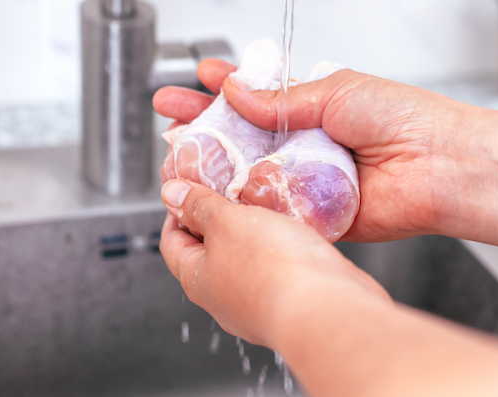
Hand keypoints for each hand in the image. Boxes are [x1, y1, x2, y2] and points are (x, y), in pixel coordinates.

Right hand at [154, 60, 471, 242]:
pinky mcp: (311, 210)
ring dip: (216, 164)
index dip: (226, 84)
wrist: (439, 166)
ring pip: (251, 171)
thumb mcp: (335, 91)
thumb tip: (239, 91)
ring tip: (179, 153)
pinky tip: (216, 193)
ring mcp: (306, 176)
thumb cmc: (402, 118)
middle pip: (244, 133)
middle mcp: (306, 141)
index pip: (259, 93)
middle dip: (204, 121)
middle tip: (169, 111)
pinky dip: (245, 202)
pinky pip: (271, 206)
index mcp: (314, 106)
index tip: (198, 76)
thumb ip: (282, 99)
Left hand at [159, 178, 390, 346]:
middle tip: (229, 191)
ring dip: (250, 234)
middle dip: (216, 221)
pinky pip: (274, 271)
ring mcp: (256, 305)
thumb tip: (170, 194)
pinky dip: (277, 249)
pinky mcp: (288, 303)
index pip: (171, 242)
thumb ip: (199, 206)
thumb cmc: (273, 269)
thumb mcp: (227, 222)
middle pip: (208, 253)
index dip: (176, 211)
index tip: (189, 190)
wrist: (327, 308)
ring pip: (244, 262)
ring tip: (262, 206)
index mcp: (197, 279)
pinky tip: (291, 232)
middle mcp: (223, 299)